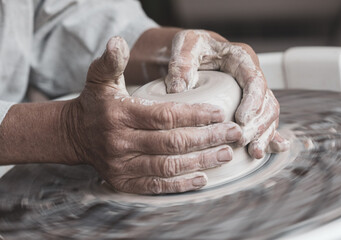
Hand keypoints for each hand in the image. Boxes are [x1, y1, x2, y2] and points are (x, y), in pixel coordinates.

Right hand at [64, 36, 241, 193]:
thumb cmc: (96, 104)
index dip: (195, 115)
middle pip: (172, 143)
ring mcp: (122, 166)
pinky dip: (181, 185)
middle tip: (233, 134)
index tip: (220, 113)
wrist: (75, 134)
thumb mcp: (99, 79)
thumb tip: (118, 41)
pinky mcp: (124, 182)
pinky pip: (156, 186)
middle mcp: (120, 142)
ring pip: (168, 167)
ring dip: (200, 162)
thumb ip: (112, 61)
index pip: (164, 116)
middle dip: (207, 139)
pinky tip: (203, 179)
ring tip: (225, 154)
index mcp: (119, 114)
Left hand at [165, 30, 289, 158]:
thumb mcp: (185, 46)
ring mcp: (251, 93)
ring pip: (268, 115)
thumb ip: (182, 63)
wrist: (194, 52)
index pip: (254, 80)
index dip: (253, 102)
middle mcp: (251, 76)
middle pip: (266, 102)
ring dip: (264, 134)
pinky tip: (270, 149)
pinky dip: (267, 136)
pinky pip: (263, 122)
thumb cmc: (192, 47)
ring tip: (254, 153)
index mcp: (240, 58)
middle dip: (258, 124)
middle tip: (241, 141)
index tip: (242, 120)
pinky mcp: (248, 105)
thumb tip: (178, 88)